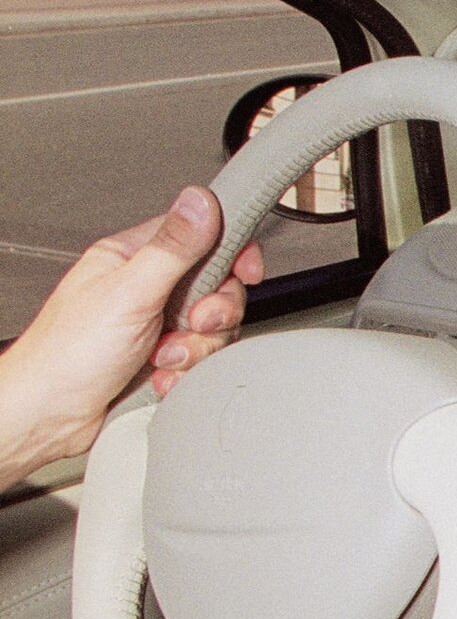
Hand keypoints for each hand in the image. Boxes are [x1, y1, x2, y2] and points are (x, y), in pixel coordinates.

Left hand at [0, 190, 263, 484]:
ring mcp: (156, 324)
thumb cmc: (66, 354)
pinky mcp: (162, 358)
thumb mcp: (128, 293)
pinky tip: (159, 376)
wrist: (50, 416)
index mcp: (133, 257)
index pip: (200, 235)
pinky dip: (185, 373)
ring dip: (194, 349)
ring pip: (213, 328)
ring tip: (162, 358)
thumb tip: (200, 202)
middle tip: (192, 324)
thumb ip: (172, 248)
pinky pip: (200, 360)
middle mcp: (147, 288)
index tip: (244, 271)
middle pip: (217, 286)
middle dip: (213, 313)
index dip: (231, 251)